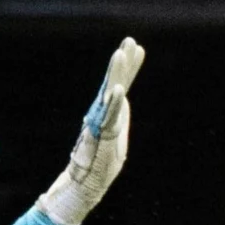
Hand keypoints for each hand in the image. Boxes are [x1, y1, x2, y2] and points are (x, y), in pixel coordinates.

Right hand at [38, 38, 145, 224]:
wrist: (85, 183)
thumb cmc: (101, 161)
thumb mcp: (116, 132)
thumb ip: (118, 112)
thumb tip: (120, 94)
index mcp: (110, 112)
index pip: (122, 84)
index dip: (130, 67)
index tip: (139, 47)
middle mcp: (103, 113)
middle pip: (115, 82)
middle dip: (124, 62)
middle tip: (130, 40)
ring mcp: (99, 123)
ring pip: (109, 94)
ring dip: (115, 74)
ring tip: (121, 54)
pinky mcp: (98, 136)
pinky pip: (106, 116)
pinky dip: (112, 103)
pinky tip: (117, 89)